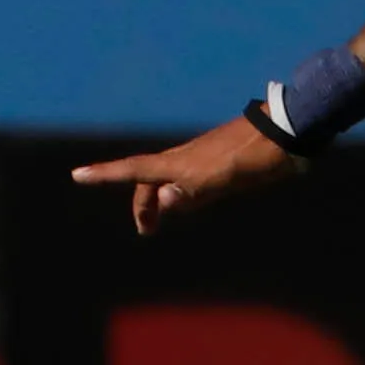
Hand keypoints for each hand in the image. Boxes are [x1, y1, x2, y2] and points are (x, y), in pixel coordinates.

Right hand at [71, 114, 303, 236]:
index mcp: (179, 163)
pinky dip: (178, 192)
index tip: (77, 174)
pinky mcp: (216, 159)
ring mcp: (200, 157)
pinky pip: (185, 177)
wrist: (287, 132)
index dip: (104, 174)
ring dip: (158, 200)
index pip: (133, 170)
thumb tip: (163, 201)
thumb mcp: (226, 179)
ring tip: (162, 221)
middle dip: (140, 204)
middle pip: (147, 180)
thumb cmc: (256, 158)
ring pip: (166, 179)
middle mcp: (184, 158)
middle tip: (147, 231)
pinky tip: (191, 199)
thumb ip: (195, 191)